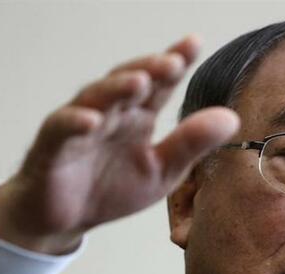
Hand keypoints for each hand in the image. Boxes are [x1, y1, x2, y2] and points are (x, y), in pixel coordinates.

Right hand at [0, 35, 239, 253]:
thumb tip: (233, 118)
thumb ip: (192, 144)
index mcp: (139, 117)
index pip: (160, 84)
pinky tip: (92, 120)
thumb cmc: (114, 189)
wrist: (70, 219)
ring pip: (96, 98)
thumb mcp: (163, 171)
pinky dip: (74, 122)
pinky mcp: (52, 147)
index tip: (194, 43)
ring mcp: (80, 126)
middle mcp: (111, 113)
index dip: (175, 63)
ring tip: (139, 82)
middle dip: (149, 69)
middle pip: (128, 82)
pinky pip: (61, 129)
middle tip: (172, 62)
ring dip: (116, 88)